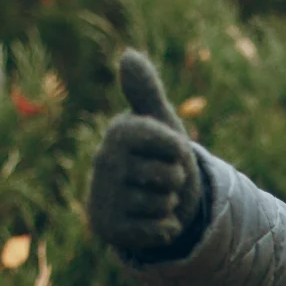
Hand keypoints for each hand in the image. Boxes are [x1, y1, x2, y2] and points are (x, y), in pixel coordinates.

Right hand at [87, 50, 203, 253]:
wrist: (143, 201)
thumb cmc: (157, 156)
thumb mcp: (159, 122)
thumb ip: (147, 91)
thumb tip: (127, 55)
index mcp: (120, 132)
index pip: (175, 146)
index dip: (182, 153)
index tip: (170, 151)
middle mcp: (104, 162)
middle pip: (172, 176)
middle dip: (176, 180)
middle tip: (159, 179)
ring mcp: (103, 196)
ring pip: (164, 204)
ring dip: (168, 205)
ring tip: (152, 199)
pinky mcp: (108, 229)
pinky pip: (158, 231)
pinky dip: (164, 229)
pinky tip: (150, 222)